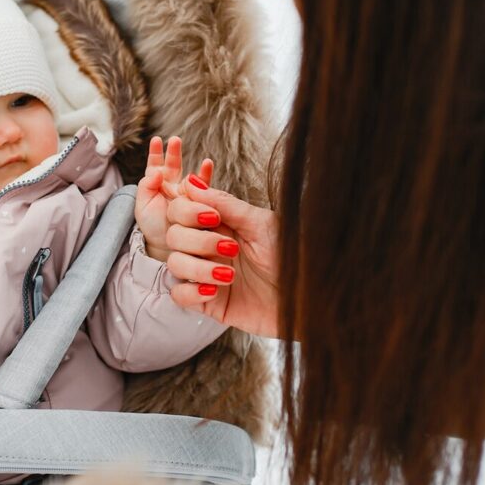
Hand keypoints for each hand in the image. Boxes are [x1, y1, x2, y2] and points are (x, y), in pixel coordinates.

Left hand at [135, 136, 212, 261]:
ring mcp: (186, 195)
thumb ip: (146, 187)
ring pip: (190, 175)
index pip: (155, 166)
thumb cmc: (152, 229)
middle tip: (175, 140)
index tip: (156, 140)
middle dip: (174, 152)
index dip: (156, 153)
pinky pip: (203, 188)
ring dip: (193, 164)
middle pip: (173, 166)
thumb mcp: (143, 207)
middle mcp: (172, 188)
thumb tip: (155, 172)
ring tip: (199, 157)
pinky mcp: (198, 202)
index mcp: (156, 187)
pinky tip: (208, 166)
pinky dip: (206, 176)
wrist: (167, 248)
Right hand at [164, 180, 281, 337]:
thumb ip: (225, 204)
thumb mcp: (262, 225)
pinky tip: (215, 290)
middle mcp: (209, 246)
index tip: (212, 217)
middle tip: (231, 248)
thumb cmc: (294, 257)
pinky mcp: (209, 303)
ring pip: (174, 264)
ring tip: (231, 274)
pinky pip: (179, 295)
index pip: (181, 208)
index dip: (186, 209)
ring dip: (198, 267)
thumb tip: (192, 182)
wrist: (312, 299)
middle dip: (198, 240)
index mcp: (220, 223)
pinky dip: (192, 291)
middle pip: (173, 234)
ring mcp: (207, 274)